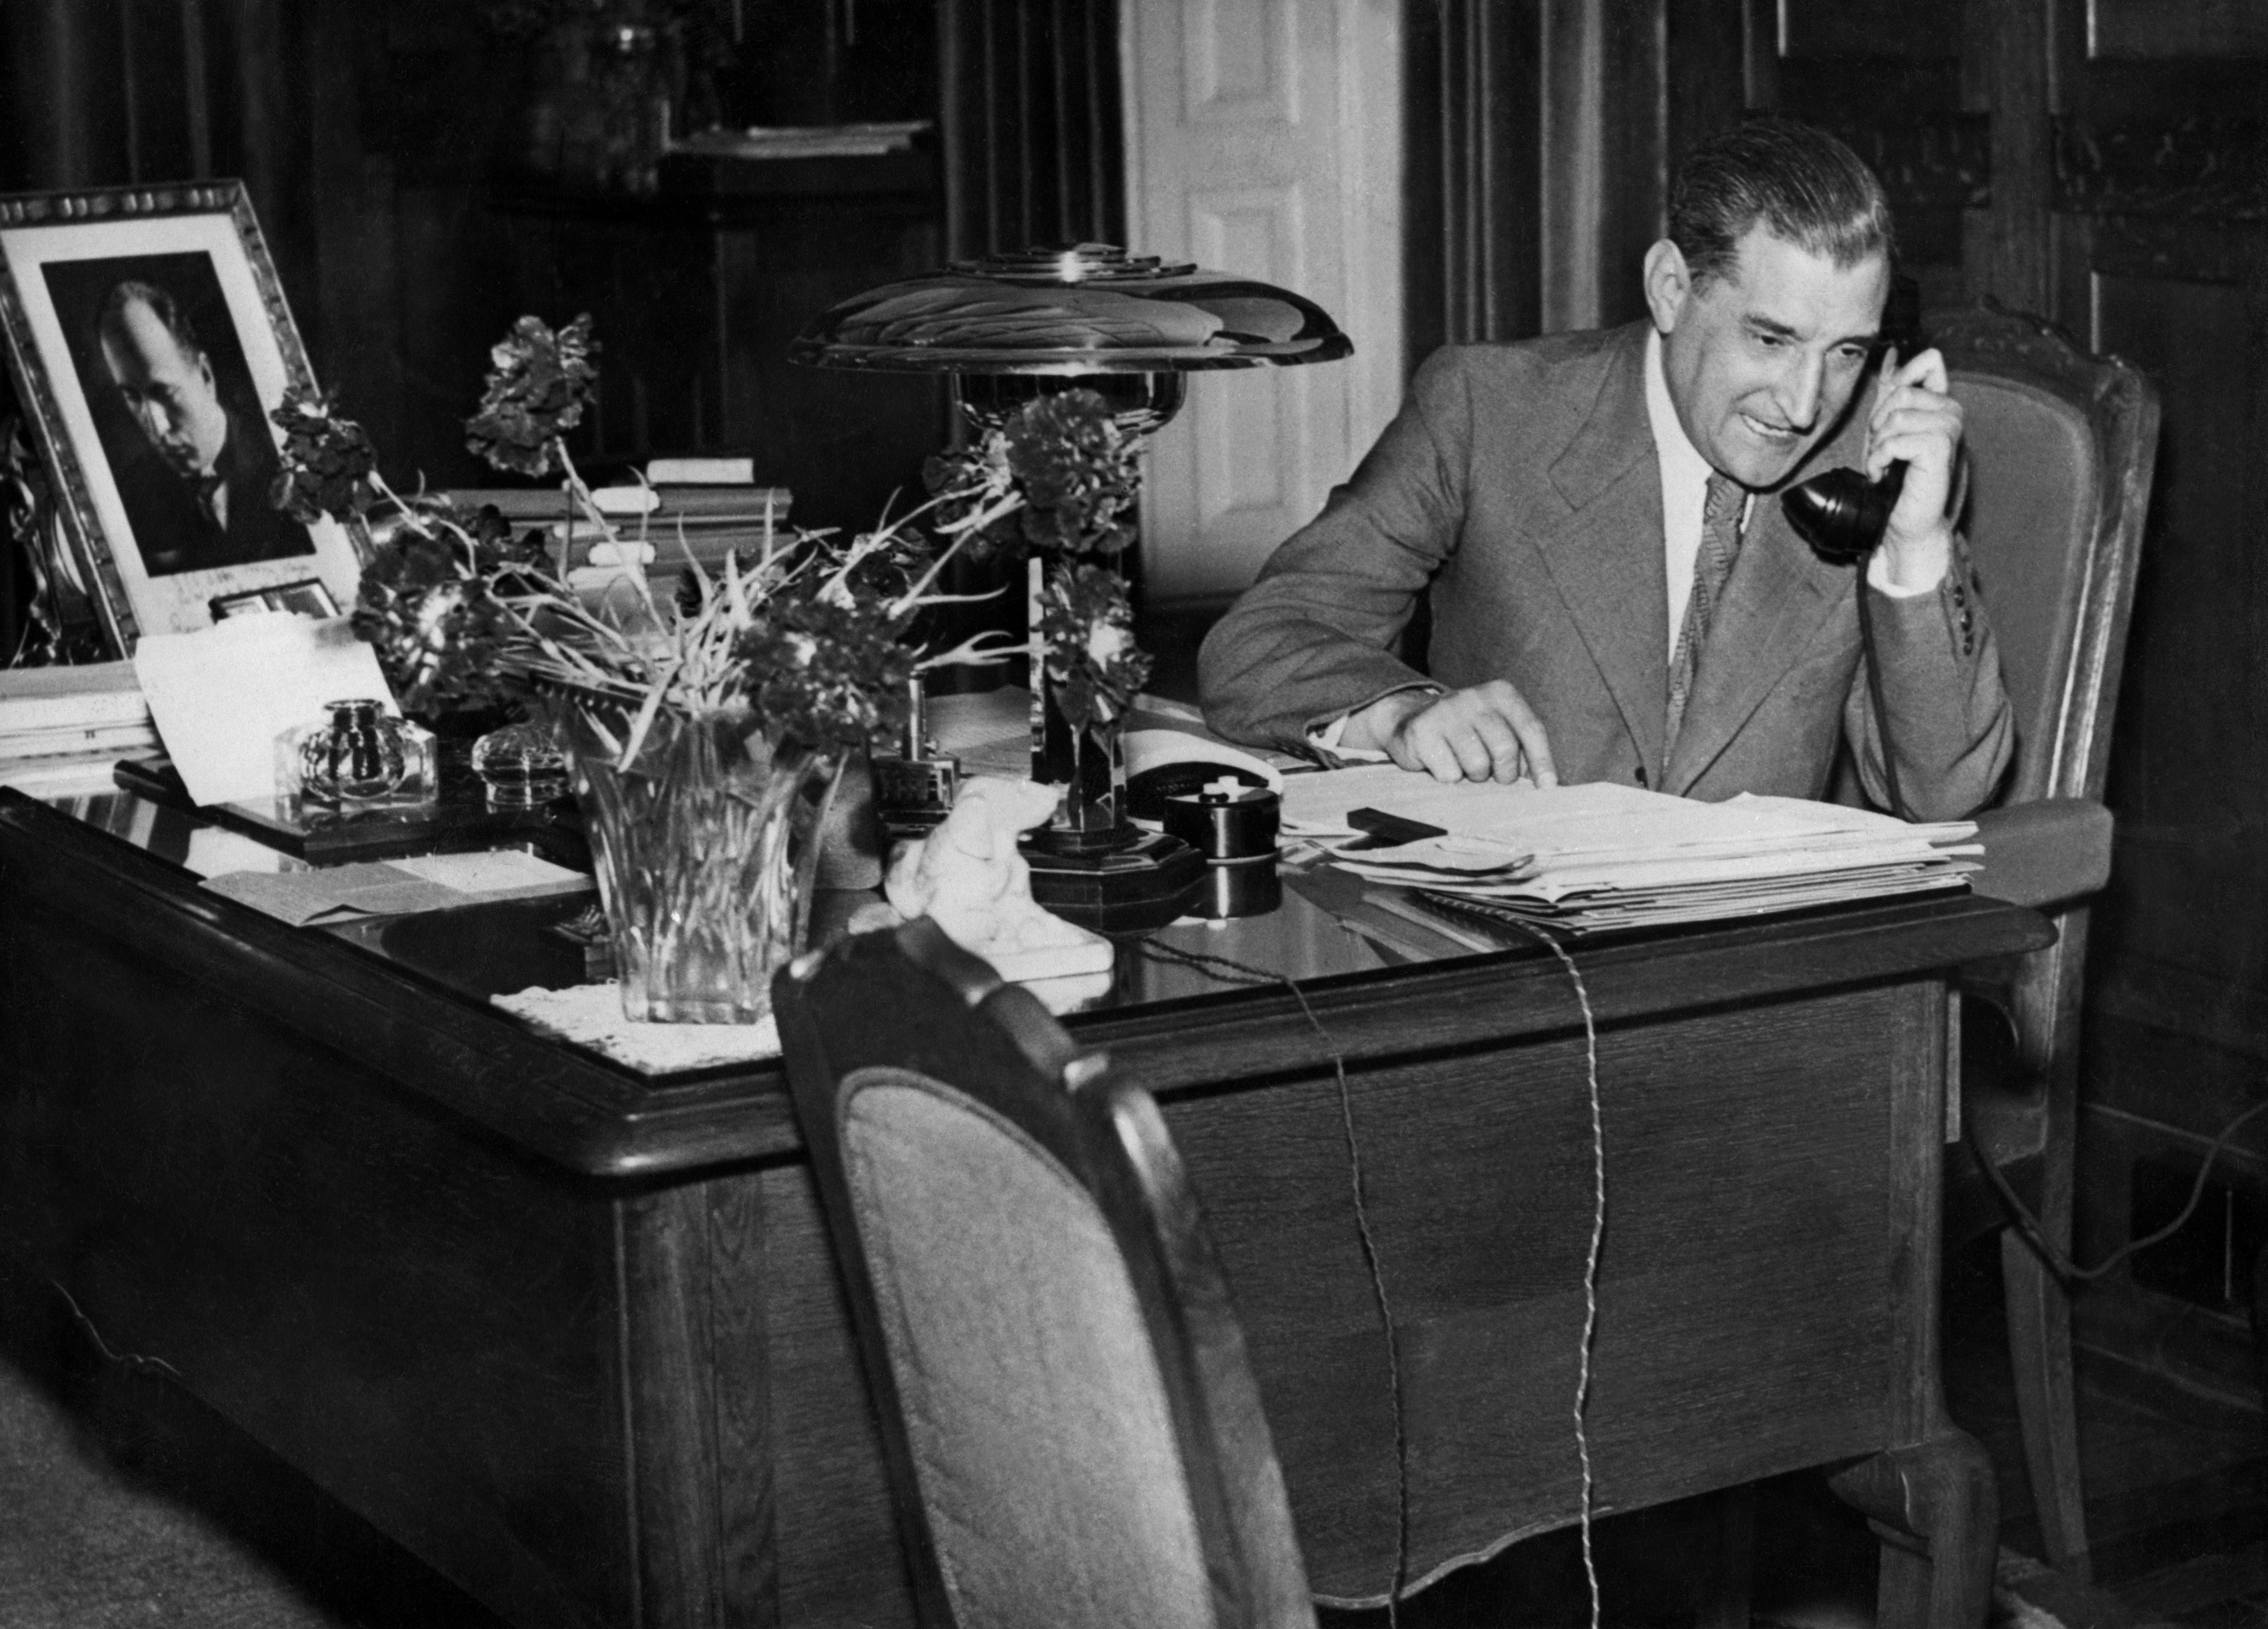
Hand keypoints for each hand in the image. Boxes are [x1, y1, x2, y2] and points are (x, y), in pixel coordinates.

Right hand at [1343, 681, 1558, 784]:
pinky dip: (1450, 777)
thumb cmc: (1468, 733)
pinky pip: (1449, 773)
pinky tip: (1443, 763)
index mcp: (1500, 693)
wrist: (1411, 720)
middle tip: (1494, 775)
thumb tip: (1547, 783)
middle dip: (1504, 773)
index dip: (1542, 761)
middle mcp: (1473, 697)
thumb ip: (1523, 748)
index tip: (1547, 787)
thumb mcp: (1499, 730)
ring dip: (1474, 776)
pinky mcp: (1422, 732)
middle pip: (1505, 749)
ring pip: (1477, 764)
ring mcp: (1445, 712)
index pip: (1531, 729)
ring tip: (1466, 765)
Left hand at [1867, 345, 1960, 587]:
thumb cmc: (1893, 475)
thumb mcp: (1885, 426)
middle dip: (1879, 423)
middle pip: (1902, 392)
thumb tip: (1892, 354)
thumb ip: (1892, 390)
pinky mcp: (1941, 449)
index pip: (1929, 361)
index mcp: (1941, 402)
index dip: (1900, 380)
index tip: (1886, 417)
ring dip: (1878, 445)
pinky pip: (1897, 440)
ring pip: (1897, 417)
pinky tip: (1885, 474)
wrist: (1901, 518)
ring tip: (1885, 464)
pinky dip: (1880, 459)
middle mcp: (1952, 412)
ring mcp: (1950, 429)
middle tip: (1883, 451)